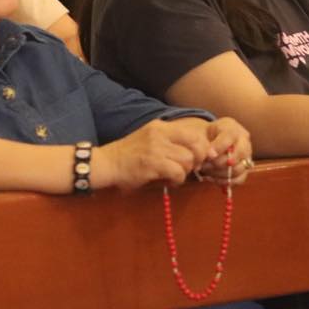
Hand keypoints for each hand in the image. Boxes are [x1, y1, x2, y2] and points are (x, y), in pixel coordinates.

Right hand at [95, 118, 215, 190]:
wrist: (107, 163)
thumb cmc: (129, 154)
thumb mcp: (150, 139)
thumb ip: (170, 141)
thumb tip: (197, 152)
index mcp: (161, 126)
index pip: (193, 133)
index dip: (201, 148)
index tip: (197, 159)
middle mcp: (160, 133)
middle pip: (196, 145)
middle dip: (198, 159)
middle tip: (190, 168)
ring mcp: (156, 147)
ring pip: (188, 160)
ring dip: (185, 171)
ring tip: (175, 175)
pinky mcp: (152, 163)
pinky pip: (178, 172)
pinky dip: (177, 180)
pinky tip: (169, 181)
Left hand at [195, 117, 252, 184]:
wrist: (211, 141)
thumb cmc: (206, 136)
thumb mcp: (203, 132)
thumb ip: (205, 142)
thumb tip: (210, 156)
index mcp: (233, 129)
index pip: (229, 136)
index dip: (219, 147)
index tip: (208, 155)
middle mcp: (244, 142)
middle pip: (236, 155)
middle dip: (217, 163)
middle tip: (204, 165)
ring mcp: (247, 156)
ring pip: (237, 169)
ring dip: (219, 173)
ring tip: (206, 171)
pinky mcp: (245, 170)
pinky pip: (239, 179)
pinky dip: (224, 181)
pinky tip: (212, 178)